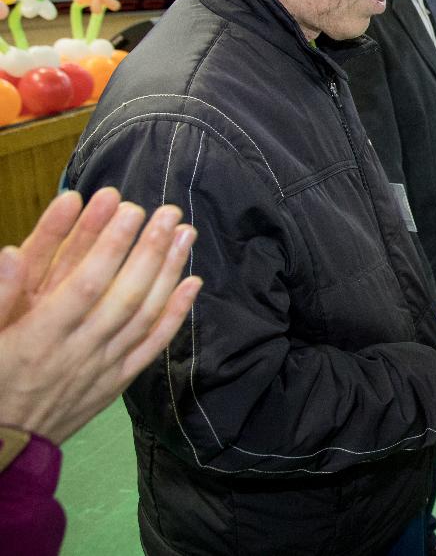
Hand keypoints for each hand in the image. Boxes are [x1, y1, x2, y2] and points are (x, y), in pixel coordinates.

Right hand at [0, 189, 200, 443]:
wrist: (1, 449)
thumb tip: (12, 253)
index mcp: (39, 337)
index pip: (84, 285)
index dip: (111, 247)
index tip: (130, 211)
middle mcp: (77, 352)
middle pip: (125, 295)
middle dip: (150, 250)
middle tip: (169, 212)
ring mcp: (102, 368)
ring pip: (145, 315)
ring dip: (169, 272)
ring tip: (186, 234)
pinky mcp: (116, 382)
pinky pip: (152, 346)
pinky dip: (176, 314)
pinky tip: (193, 283)